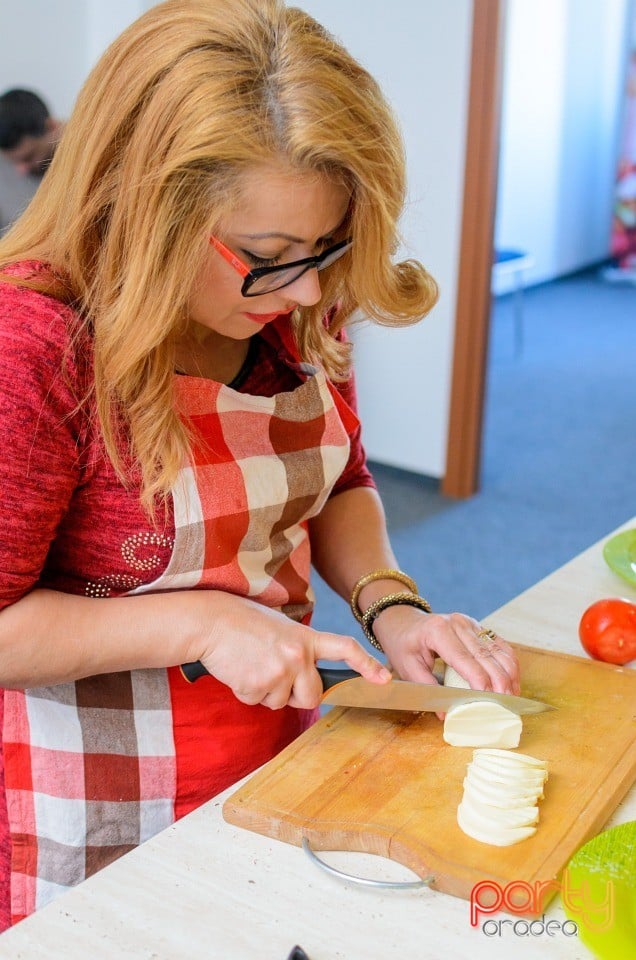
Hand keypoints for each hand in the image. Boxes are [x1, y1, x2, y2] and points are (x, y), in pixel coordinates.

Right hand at [193, 592, 390, 709]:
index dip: (366, 665)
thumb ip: (300, 650)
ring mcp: (279, 671)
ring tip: (251, 664)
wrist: (211, 622)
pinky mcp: (258, 685)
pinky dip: (246, 692)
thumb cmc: (244, 624)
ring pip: (281, 703)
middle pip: (313, 697)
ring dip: (265, 691)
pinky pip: (257, 703)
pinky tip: (239, 670)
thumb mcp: (281, 629)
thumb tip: (306, 679)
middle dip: (295, 695)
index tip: (384, 680)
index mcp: (306, 637)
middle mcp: (298, 655)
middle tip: (273, 673)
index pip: (345, 649)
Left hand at [373, 605, 519, 695]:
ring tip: (512, 697)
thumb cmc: (404, 644)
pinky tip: (512, 681)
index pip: (465, 658)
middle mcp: (458, 624)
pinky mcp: (478, 627)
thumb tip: (445, 714)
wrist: (404, 622)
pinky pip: (500, 645)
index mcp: (438, 631)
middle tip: (506, 705)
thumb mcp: (407, 666)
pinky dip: (509, 664)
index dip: (480, 680)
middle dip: (500, 681)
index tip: (490, 700)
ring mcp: (470, 623)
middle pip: (486, 655)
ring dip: (509, 674)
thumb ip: (427, 688)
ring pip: (498, 649)